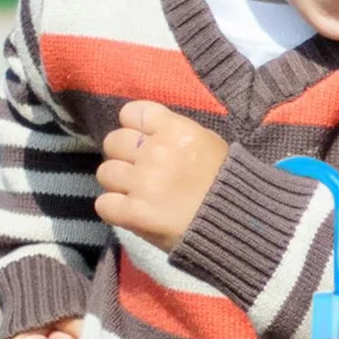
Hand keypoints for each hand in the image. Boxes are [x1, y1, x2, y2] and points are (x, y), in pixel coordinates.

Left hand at [95, 100, 228, 251]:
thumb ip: (175, 133)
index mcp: (176, 129)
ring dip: (117, 183)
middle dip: (123, 156)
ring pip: (105, 172)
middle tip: (138, 171)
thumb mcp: (208, 143)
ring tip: (135, 193)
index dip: (133, 127)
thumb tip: (147, 132)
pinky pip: (103, 204)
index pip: (131, 113)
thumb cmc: (226, 183)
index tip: (141, 141)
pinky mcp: (134, 212)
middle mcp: (156, 152)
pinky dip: (114, 209)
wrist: (235, 225)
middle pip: (113, 142)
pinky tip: (129, 212)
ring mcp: (143, 182)